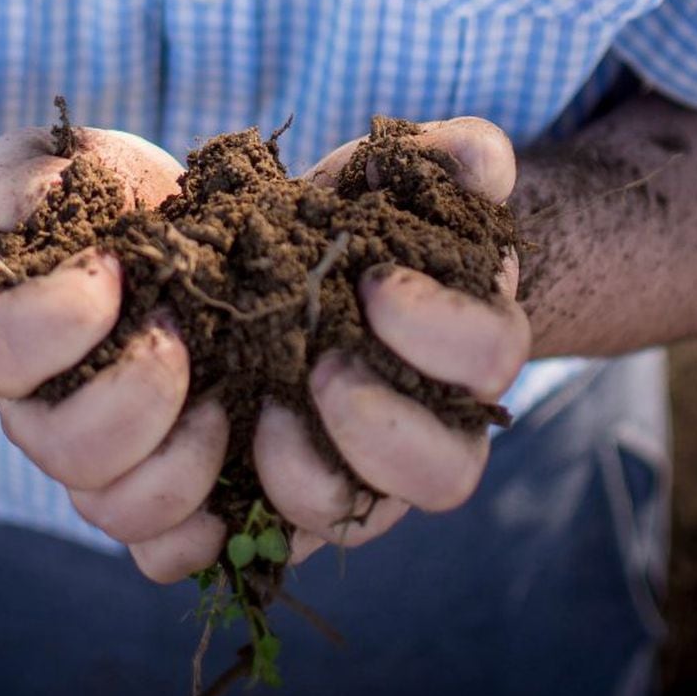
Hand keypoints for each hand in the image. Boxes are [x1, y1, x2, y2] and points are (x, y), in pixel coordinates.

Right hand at [0, 124, 232, 575]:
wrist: (146, 236)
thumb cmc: (97, 198)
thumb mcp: (59, 161)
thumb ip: (26, 173)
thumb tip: (31, 204)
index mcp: (4, 335)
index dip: (63, 314)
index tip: (117, 259)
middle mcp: (41, 416)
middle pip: (68, 451)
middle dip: (141, 390)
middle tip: (183, 327)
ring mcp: (99, 465)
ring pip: (118, 513)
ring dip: (183, 460)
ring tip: (222, 392)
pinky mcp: (160, 488)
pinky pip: (162, 554)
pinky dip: (202, 535)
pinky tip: (239, 475)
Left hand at [252, 117, 529, 556]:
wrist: (308, 262)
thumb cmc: (367, 213)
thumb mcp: (407, 170)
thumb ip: (454, 153)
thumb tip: (480, 161)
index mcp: (473, 345)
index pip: (489, 357)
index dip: (437, 328)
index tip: (371, 280)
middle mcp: (432, 426)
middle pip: (444, 474)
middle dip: (379, 425)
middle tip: (320, 365)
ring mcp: (363, 474)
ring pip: (356, 520)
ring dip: (305, 475)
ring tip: (260, 408)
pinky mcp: (288, 496)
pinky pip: (267, 542)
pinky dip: (231, 522)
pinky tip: (207, 468)